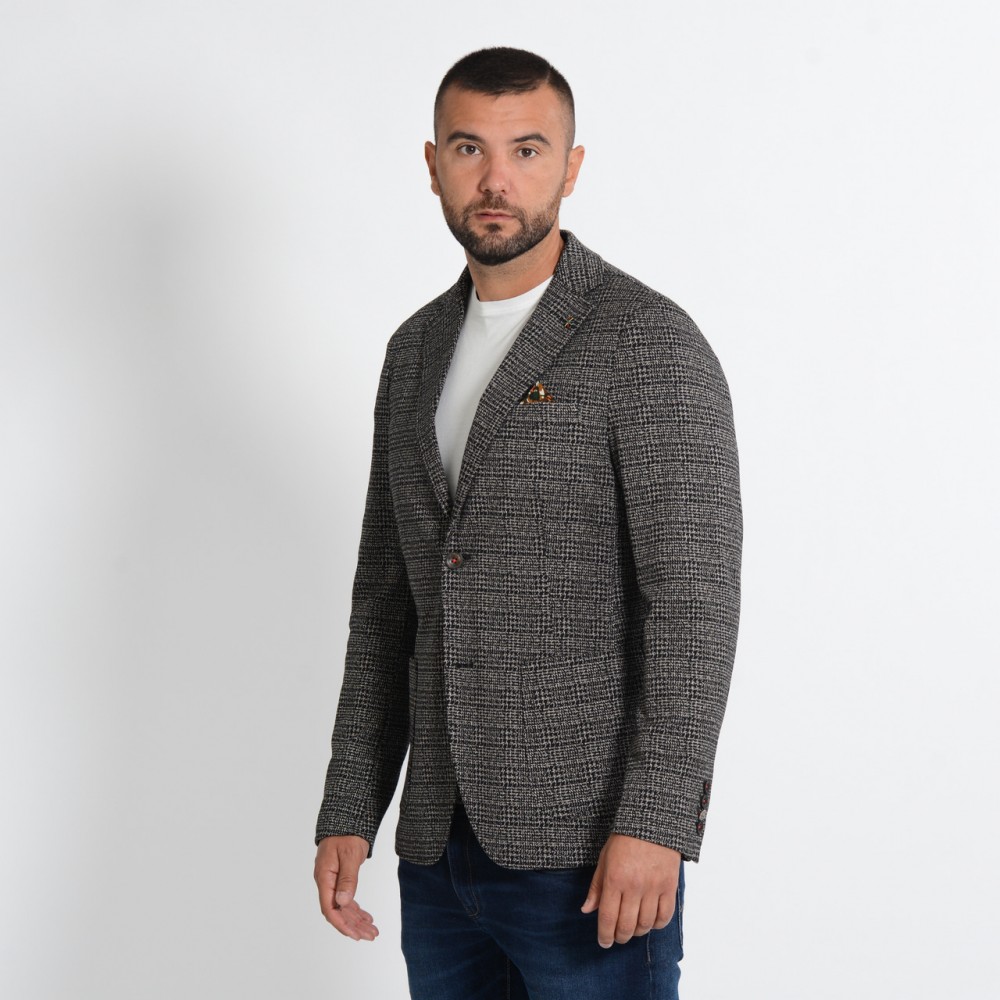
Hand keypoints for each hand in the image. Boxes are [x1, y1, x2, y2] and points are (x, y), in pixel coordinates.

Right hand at [314, 835, 377, 940]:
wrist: (347, 820)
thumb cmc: (347, 835)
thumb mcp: (349, 855)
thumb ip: (347, 879)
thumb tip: (342, 902)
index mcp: (324, 877)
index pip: (329, 908)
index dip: (342, 924)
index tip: (356, 935)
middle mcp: (326, 882)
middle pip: (338, 911)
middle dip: (354, 926)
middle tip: (371, 936)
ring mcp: (332, 882)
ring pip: (344, 907)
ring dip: (357, 920)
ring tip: (372, 931)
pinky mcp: (340, 879)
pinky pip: (347, 899)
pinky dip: (357, 910)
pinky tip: (367, 918)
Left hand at [581, 833, 680, 947]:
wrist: (652, 822)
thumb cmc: (624, 839)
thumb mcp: (604, 858)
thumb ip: (596, 886)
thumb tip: (587, 910)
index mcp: (614, 879)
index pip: (608, 918)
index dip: (605, 935)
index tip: (604, 942)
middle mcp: (634, 886)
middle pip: (627, 926)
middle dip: (620, 937)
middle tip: (617, 937)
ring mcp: (654, 887)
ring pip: (645, 925)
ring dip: (637, 932)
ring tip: (633, 929)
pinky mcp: (670, 886)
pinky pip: (664, 916)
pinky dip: (656, 925)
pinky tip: (650, 922)